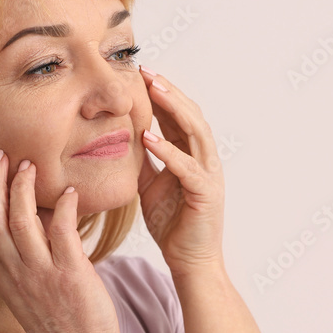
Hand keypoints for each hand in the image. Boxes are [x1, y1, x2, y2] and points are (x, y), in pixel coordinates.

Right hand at [0, 149, 120, 332]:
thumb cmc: (60, 325)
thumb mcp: (27, 292)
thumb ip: (21, 259)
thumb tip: (25, 222)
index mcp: (4, 276)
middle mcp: (17, 274)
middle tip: (0, 154)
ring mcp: (42, 276)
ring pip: (20, 223)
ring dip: (22, 190)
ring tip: (30, 166)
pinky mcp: (71, 277)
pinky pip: (62, 234)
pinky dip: (63, 208)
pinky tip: (70, 193)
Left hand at [137, 66, 226, 277]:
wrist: (190, 261)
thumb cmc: (173, 225)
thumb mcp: (151, 186)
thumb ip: (143, 162)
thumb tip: (123, 140)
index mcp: (192, 156)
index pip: (179, 116)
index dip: (162, 94)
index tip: (140, 74)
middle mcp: (205, 160)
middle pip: (190, 115)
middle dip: (169, 91)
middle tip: (146, 71)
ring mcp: (209, 175)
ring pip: (195, 132)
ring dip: (173, 109)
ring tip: (153, 90)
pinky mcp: (206, 193)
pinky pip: (186, 167)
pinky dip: (168, 150)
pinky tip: (149, 137)